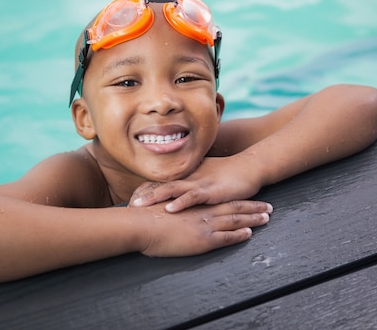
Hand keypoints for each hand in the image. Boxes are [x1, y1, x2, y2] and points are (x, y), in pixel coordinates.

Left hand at [130, 156, 265, 212]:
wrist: (250, 167)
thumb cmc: (228, 174)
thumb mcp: (205, 179)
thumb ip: (190, 186)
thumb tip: (176, 196)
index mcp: (186, 176)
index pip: (160, 182)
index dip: (144, 190)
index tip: (129, 198)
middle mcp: (189, 178)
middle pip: (161, 185)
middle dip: (143, 194)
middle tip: (126, 203)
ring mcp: (199, 183)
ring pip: (172, 190)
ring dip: (154, 197)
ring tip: (138, 205)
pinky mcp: (211, 191)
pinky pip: (193, 197)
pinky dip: (180, 203)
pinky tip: (169, 208)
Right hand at [138, 200, 271, 256]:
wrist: (141, 224)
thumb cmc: (146, 216)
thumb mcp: (162, 207)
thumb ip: (172, 207)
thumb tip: (173, 210)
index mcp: (194, 204)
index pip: (220, 200)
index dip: (237, 199)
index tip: (248, 198)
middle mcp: (203, 212)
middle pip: (233, 207)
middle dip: (252, 207)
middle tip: (268, 207)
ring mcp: (204, 224)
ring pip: (235, 220)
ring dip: (252, 219)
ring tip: (266, 218)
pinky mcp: (202, 239)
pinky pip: (226, 237)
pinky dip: (239, 235)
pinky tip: (249, 233)